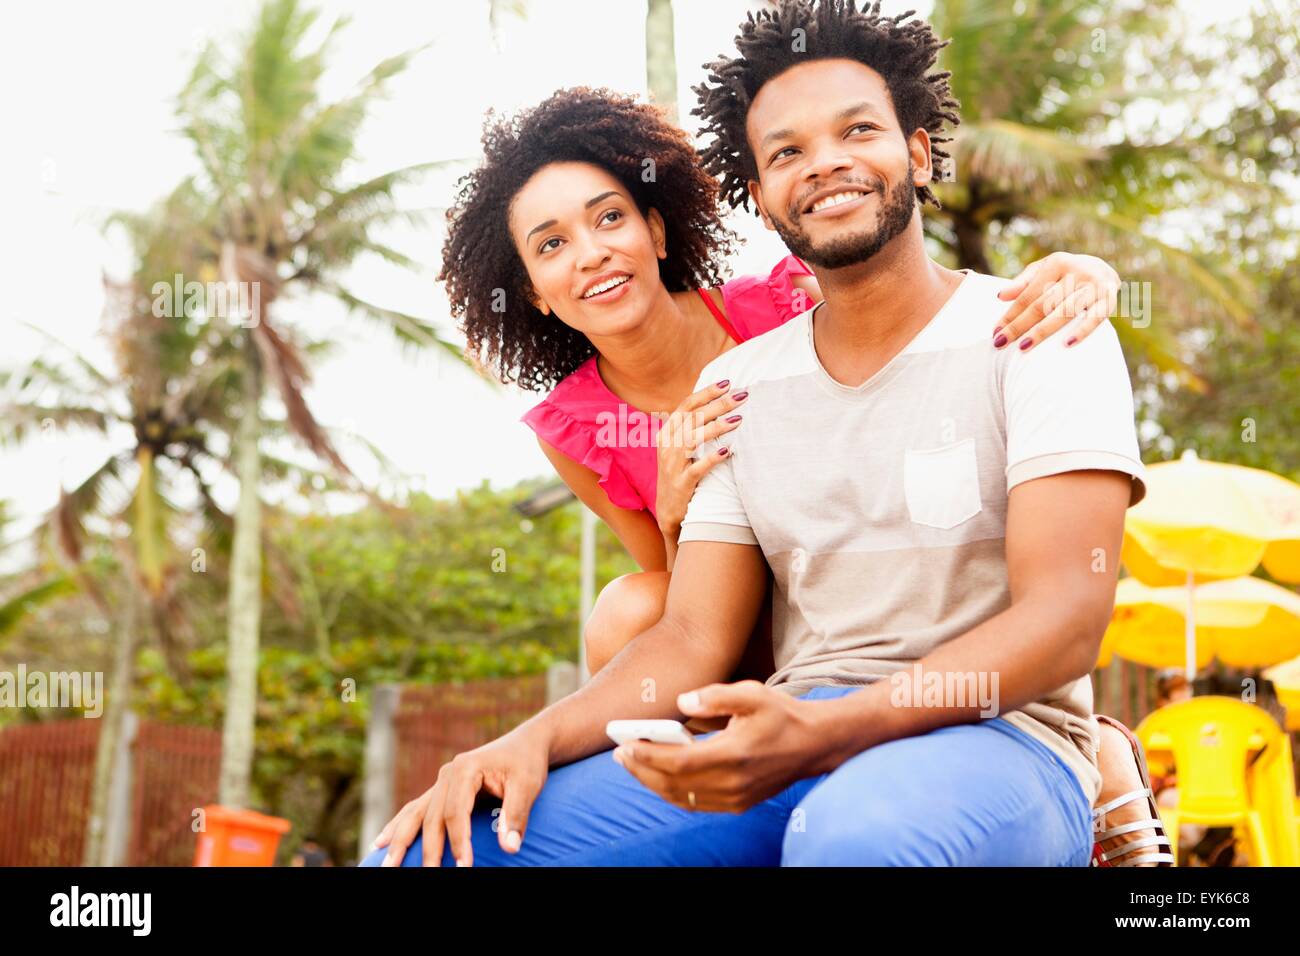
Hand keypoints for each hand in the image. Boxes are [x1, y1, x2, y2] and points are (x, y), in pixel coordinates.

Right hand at [368, 724, 549, 866]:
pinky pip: (416, 809)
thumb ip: (516, 815)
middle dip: (427, 851)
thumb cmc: (527, 764)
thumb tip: (509, 848)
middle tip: (428, 876)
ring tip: (386, 865)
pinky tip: (381, 842)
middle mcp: (447, 774)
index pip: (456, 813)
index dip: (458, 842)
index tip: (464, 868)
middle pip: (432, 818)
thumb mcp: (528, 785)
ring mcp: (441, 782)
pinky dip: (399, 826)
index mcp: (465, 769)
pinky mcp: (442, 790)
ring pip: (415, 814)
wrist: (525, 744)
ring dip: (399, 840)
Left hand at [612, 681, 826, 812]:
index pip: (678, 762)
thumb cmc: (782, 715)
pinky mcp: (738, 804)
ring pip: (682, 797)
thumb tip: (682, 703)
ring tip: (633, 763)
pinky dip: (672, 791)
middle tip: (620, 753)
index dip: (647, 756)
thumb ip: (715, 697)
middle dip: (642, 769)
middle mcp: (732, 783)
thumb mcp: (752, 694)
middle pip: (674, 784)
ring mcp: (736, 798)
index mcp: (733, 754)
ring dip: (653, 783)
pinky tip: (659, 776)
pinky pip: (696, 803)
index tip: (625, 745)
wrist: (815, 744)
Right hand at [654, 379, 747, 533]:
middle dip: (718, 405)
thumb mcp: (680, 447)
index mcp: (667, 433)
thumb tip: (719, 403)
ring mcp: (672, 465)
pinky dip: (711, 459)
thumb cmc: (680, 473)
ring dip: (716, 428)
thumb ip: (693, 427)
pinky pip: (696, 468)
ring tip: (739, 419)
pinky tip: (727, 451)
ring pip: (692, 439)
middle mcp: (667, 446)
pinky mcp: (681, 484)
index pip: (686, 406)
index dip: (706, 393)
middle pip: (692, 419)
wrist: (669, 510)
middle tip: (741, 396)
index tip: (727, 383)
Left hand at [994, 252, 1119, 351]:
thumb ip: (1023, 282)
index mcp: (1057, 263)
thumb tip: (1000, 296)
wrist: (1104, 269)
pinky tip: (1066, 345)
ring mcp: (1094, 286)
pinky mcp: (1109, 299)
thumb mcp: (1044, 270)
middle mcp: (1077, 272)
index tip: (995, 332)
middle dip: (1020, 325)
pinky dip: (1082, 331)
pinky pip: (1095, 318)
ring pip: (1064, 312)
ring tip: (1024, 347)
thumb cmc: (1065, 273)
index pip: (1029, 294)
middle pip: (1043, 304)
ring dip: (1043, 331)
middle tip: (1001, 343)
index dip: (1011, 314)